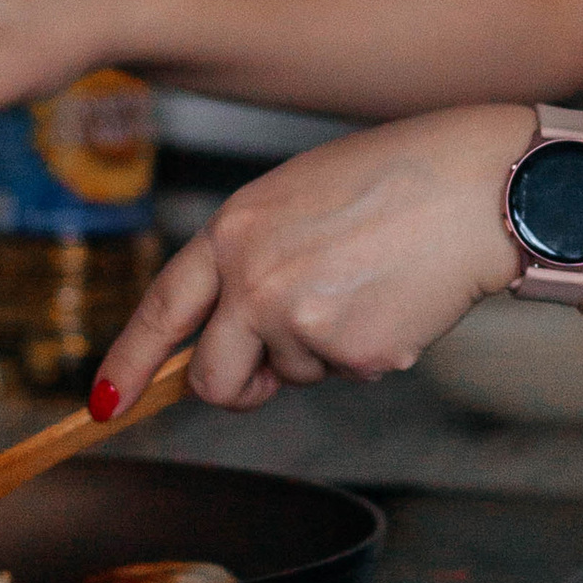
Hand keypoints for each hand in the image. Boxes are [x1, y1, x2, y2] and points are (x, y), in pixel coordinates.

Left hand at [90, 105, 532, 415]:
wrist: (478, 187)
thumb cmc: (400, 180)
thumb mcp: (297, 197)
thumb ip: (253, 256)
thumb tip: (237, 325)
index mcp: (234, 230)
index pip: (162, 307)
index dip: (128, 360)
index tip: (104, 401)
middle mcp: (253, 278)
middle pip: (213, 376)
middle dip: (238, 387)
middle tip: (271, 374)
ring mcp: (298, 319)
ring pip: (292, 374)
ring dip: (325, 351)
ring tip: (370, 285)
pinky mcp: (351, 352)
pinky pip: (348, 375)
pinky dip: (374, 352)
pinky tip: (400, 301)